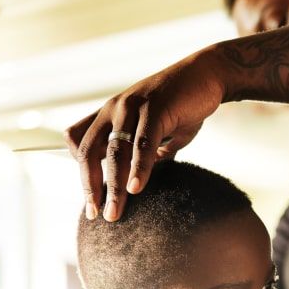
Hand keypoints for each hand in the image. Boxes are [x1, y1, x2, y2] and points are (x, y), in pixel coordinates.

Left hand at [65, 51, 222, 220]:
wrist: (208, 74)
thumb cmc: (184, 102)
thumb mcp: (158, 129)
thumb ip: (148, 151)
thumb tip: (144, 176)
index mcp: (111, 113)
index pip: (79, 142)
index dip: (81, 170)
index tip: (91, 198)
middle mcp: (114, 108)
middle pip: (89, 152)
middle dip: (90, 187)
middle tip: (96, 215)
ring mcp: (132, 106)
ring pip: (114, 152)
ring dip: (114, 186)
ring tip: (115, 212)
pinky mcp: (155, 107)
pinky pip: (142, 143)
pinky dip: (138, 168)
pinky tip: (137, 188)